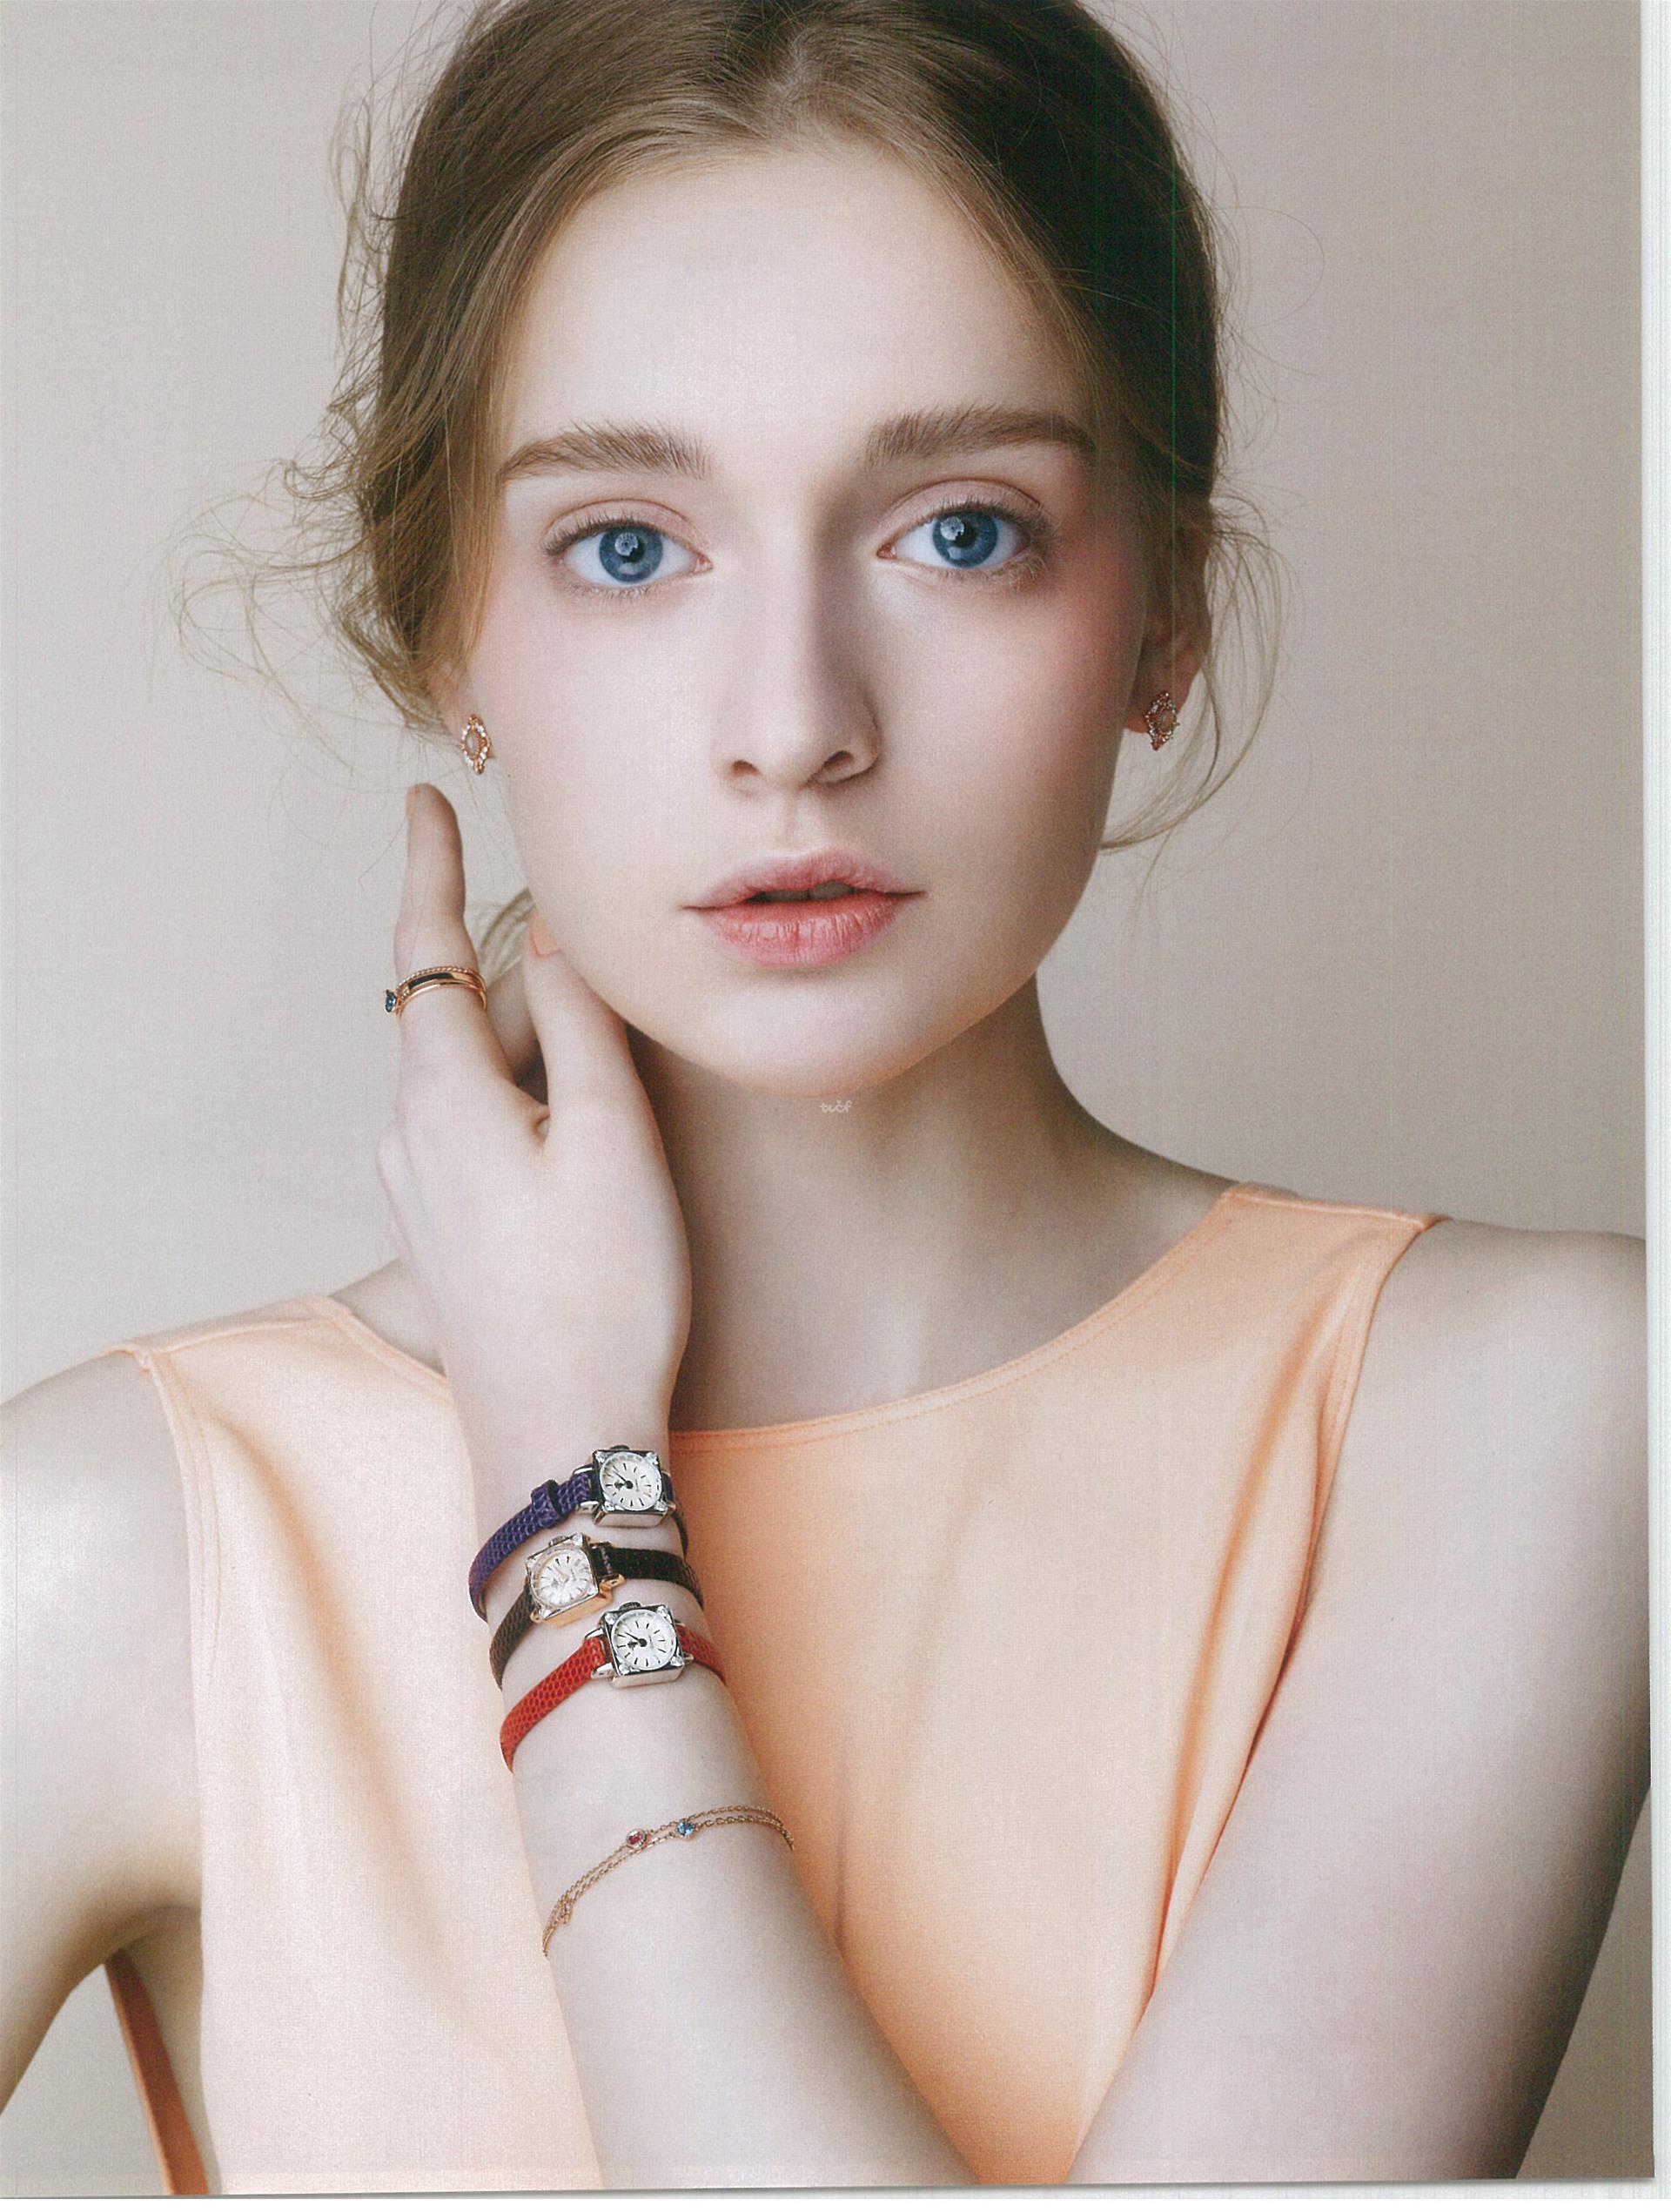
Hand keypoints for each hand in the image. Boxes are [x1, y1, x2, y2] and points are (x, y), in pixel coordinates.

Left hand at [376, 785, 691, 1487]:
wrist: (557, 1440)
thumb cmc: (601, 1293)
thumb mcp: (611, 1139)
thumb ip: (579, 1025)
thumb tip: (551, 936)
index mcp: (443, 1097)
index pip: (426, 951)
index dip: (427, 867)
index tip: (425, 799)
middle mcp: (412, 1138)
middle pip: (460, 1016)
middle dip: (520, 975)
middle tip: (598, 962)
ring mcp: (423, 1193)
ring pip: (475, 1078)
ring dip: (533, 1050)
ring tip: (612, 1066)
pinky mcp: (448, 1236)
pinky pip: (481, 1132)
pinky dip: (530, 1102)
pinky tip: (586, 1135)